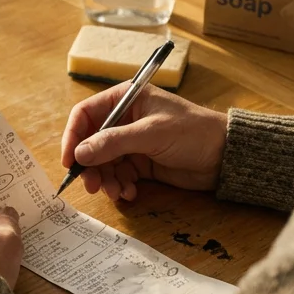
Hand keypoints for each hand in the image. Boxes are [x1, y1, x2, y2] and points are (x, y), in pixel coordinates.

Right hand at [61, 83, 226, 199]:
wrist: (224, 156)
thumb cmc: (192, 132)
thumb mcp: (151, 134)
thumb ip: (114, 142)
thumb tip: (80, 153)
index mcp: (125, 99)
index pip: (85, 114)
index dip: (73, 137)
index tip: (70, 160)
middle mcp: (124, 120)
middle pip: (91, 143)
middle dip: (90, 166)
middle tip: (92, 186)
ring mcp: (132, 143)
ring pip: (103, 163)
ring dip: (105, 180)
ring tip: (116, 193)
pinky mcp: (141, 163)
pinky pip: (119, 175)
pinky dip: (120, 186)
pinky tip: (130, 193)